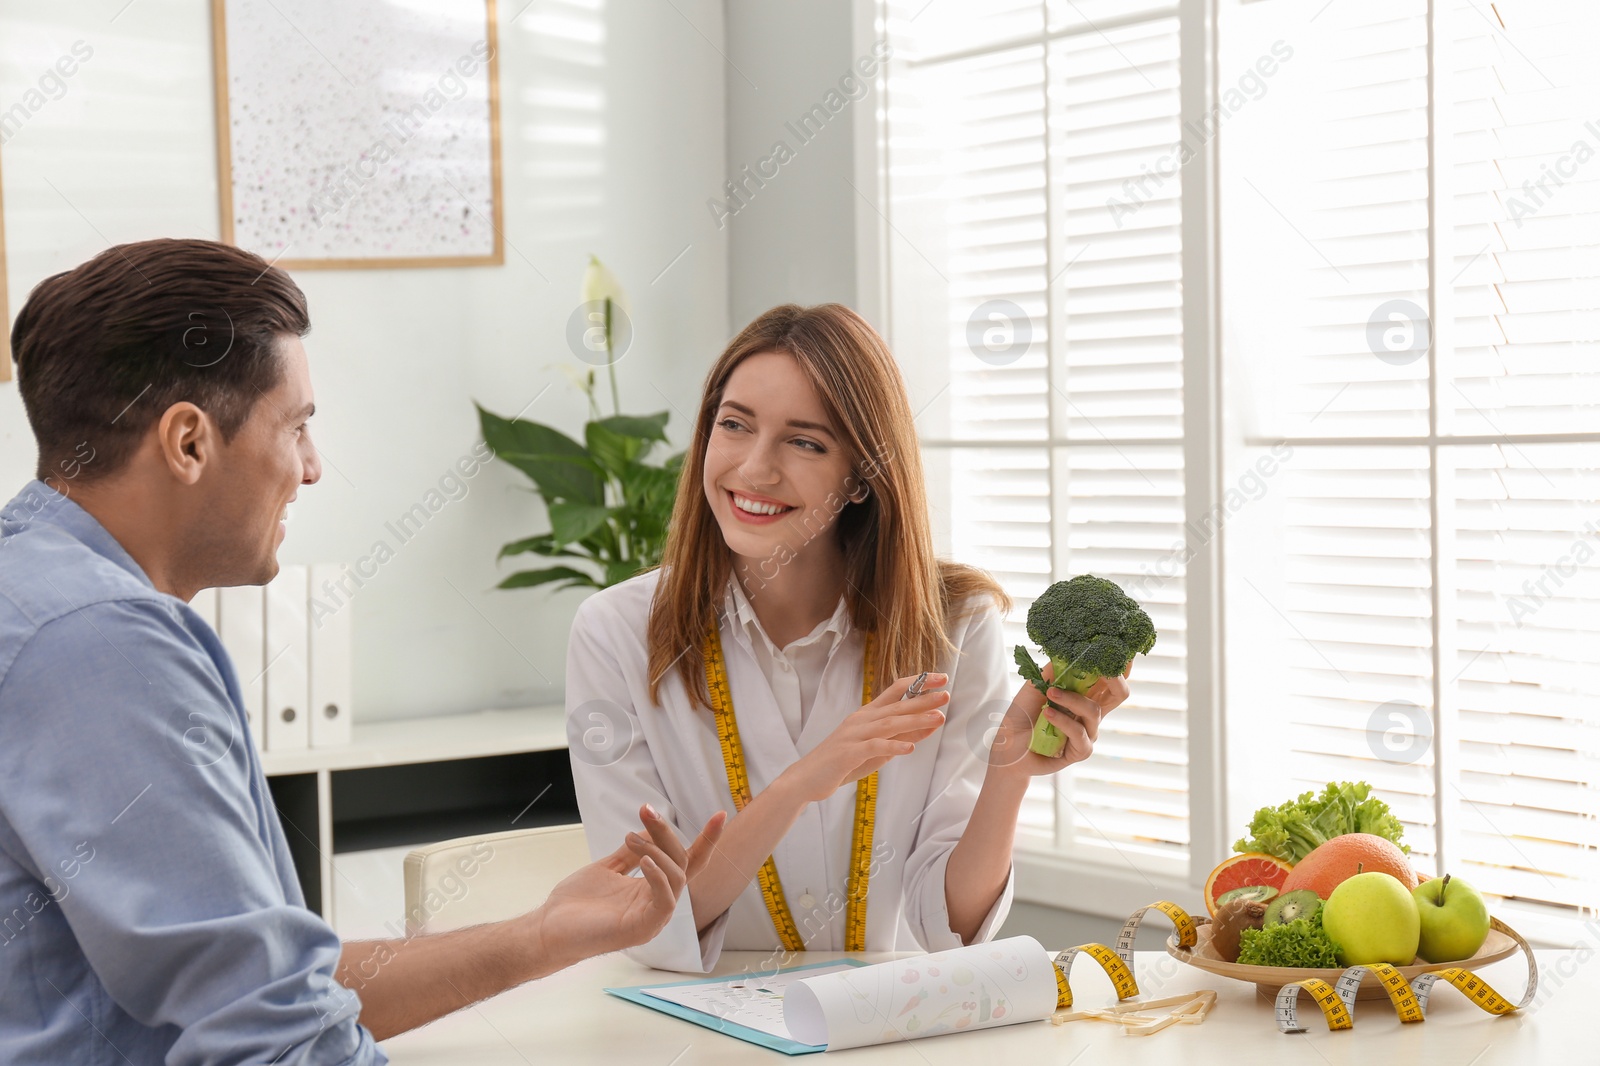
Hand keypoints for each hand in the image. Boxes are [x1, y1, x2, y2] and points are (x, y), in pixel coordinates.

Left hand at [531, 804, 726, 964]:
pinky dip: (659, 876)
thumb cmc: (575, 905)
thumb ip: (630, 854)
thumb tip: (647, 831)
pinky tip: (644, 860)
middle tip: (645, 811)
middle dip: (666, 832)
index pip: (688, 863)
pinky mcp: (644, 928)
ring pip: (677, 876)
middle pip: (681, 862)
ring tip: (631, 837)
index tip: (720, 815)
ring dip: (658, 849)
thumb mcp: (607, 869)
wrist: (549, 929)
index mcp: (652, 890)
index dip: (706, 840)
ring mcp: (653, 918)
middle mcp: (658, 903)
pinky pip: (665, 899)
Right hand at [783, 673, 950, 802]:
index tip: (941, 678)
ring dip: (914, 720)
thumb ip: (901, 736)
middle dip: (923, 700)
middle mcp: (861, 720)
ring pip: (888, 724)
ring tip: (938, 718)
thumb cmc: (843, 762)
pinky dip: (893, 746)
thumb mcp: (877, 749)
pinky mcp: (847, 753)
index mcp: (867, 715)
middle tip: (946, 694)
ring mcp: (853, 735)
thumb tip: (930, 725)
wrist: (807, 779)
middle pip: (896, 706)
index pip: (895, 691)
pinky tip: (910, 748)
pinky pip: (873, 747)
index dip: (918, 683)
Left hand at [986, 660, 1129, 778]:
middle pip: (1120, 694)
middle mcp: (1091, 713)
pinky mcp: (1080, 751)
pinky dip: (1062, 721)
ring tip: (1050, 694)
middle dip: (1116, 677)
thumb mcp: (1036, 686)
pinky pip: (1079, 733)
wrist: (1007, 745)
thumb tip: (1069, 650)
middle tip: (1103, 666)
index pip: (1109, 677)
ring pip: (1093, 711)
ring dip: (1071, 699)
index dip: (1118, 663)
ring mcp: (1088, 732)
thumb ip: (1054, 671)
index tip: (1114, 644)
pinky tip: (1048, 714)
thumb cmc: (1023, 714)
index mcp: (1084, 694)